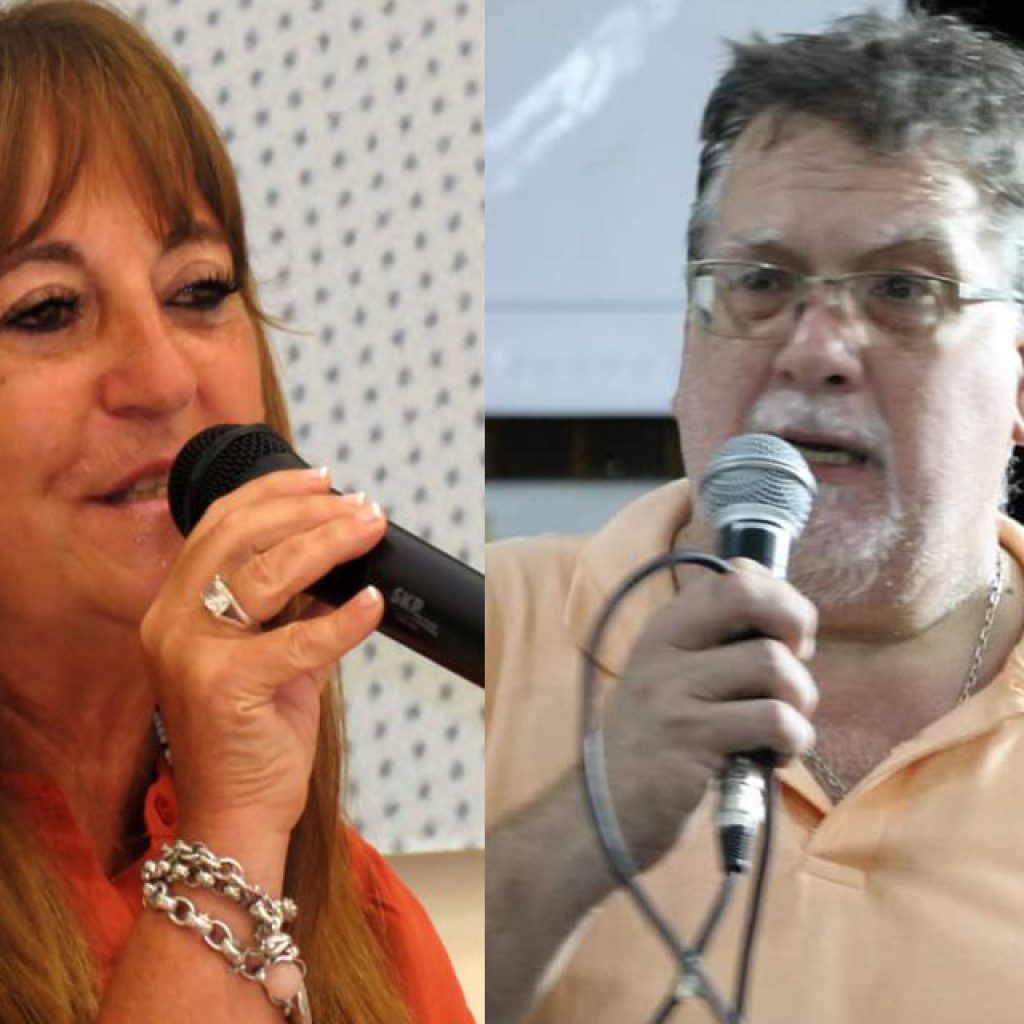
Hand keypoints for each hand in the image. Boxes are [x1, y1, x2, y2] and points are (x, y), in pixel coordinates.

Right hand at [140, 468, 385, 847]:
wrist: (237, 814)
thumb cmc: (252, 735)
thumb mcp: (269, 655)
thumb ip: (293, 607)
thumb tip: (342, 557)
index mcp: (175, 608)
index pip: (218, 525)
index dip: (272, 492)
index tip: (323, 479)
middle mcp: (171, 623)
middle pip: (240, 536)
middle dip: (308, 511)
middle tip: (361, 507)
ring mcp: (193, 654)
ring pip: (266, 573)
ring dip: (329, 543)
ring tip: (370, 529)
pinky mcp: (225, 688)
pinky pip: (300, 639)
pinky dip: (345, 617)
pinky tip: (373, 602)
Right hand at [602, 560, 817, 870]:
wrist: (604, 814)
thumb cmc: (654, 749)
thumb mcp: (671, 682)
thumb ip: (715, 648)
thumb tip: (788, 617)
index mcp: (664, 629)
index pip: (731, 577)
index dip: (779, 597)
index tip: (786, 636)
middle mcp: (664, 649)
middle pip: (746, 595)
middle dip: (795, 622)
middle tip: (796, 663)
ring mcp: (673, 691)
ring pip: (773, 664)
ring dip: (801, 700)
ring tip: (783, 729)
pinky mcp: (691, 738)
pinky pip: (773, 720)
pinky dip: (794, 740)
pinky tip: (774, 756)